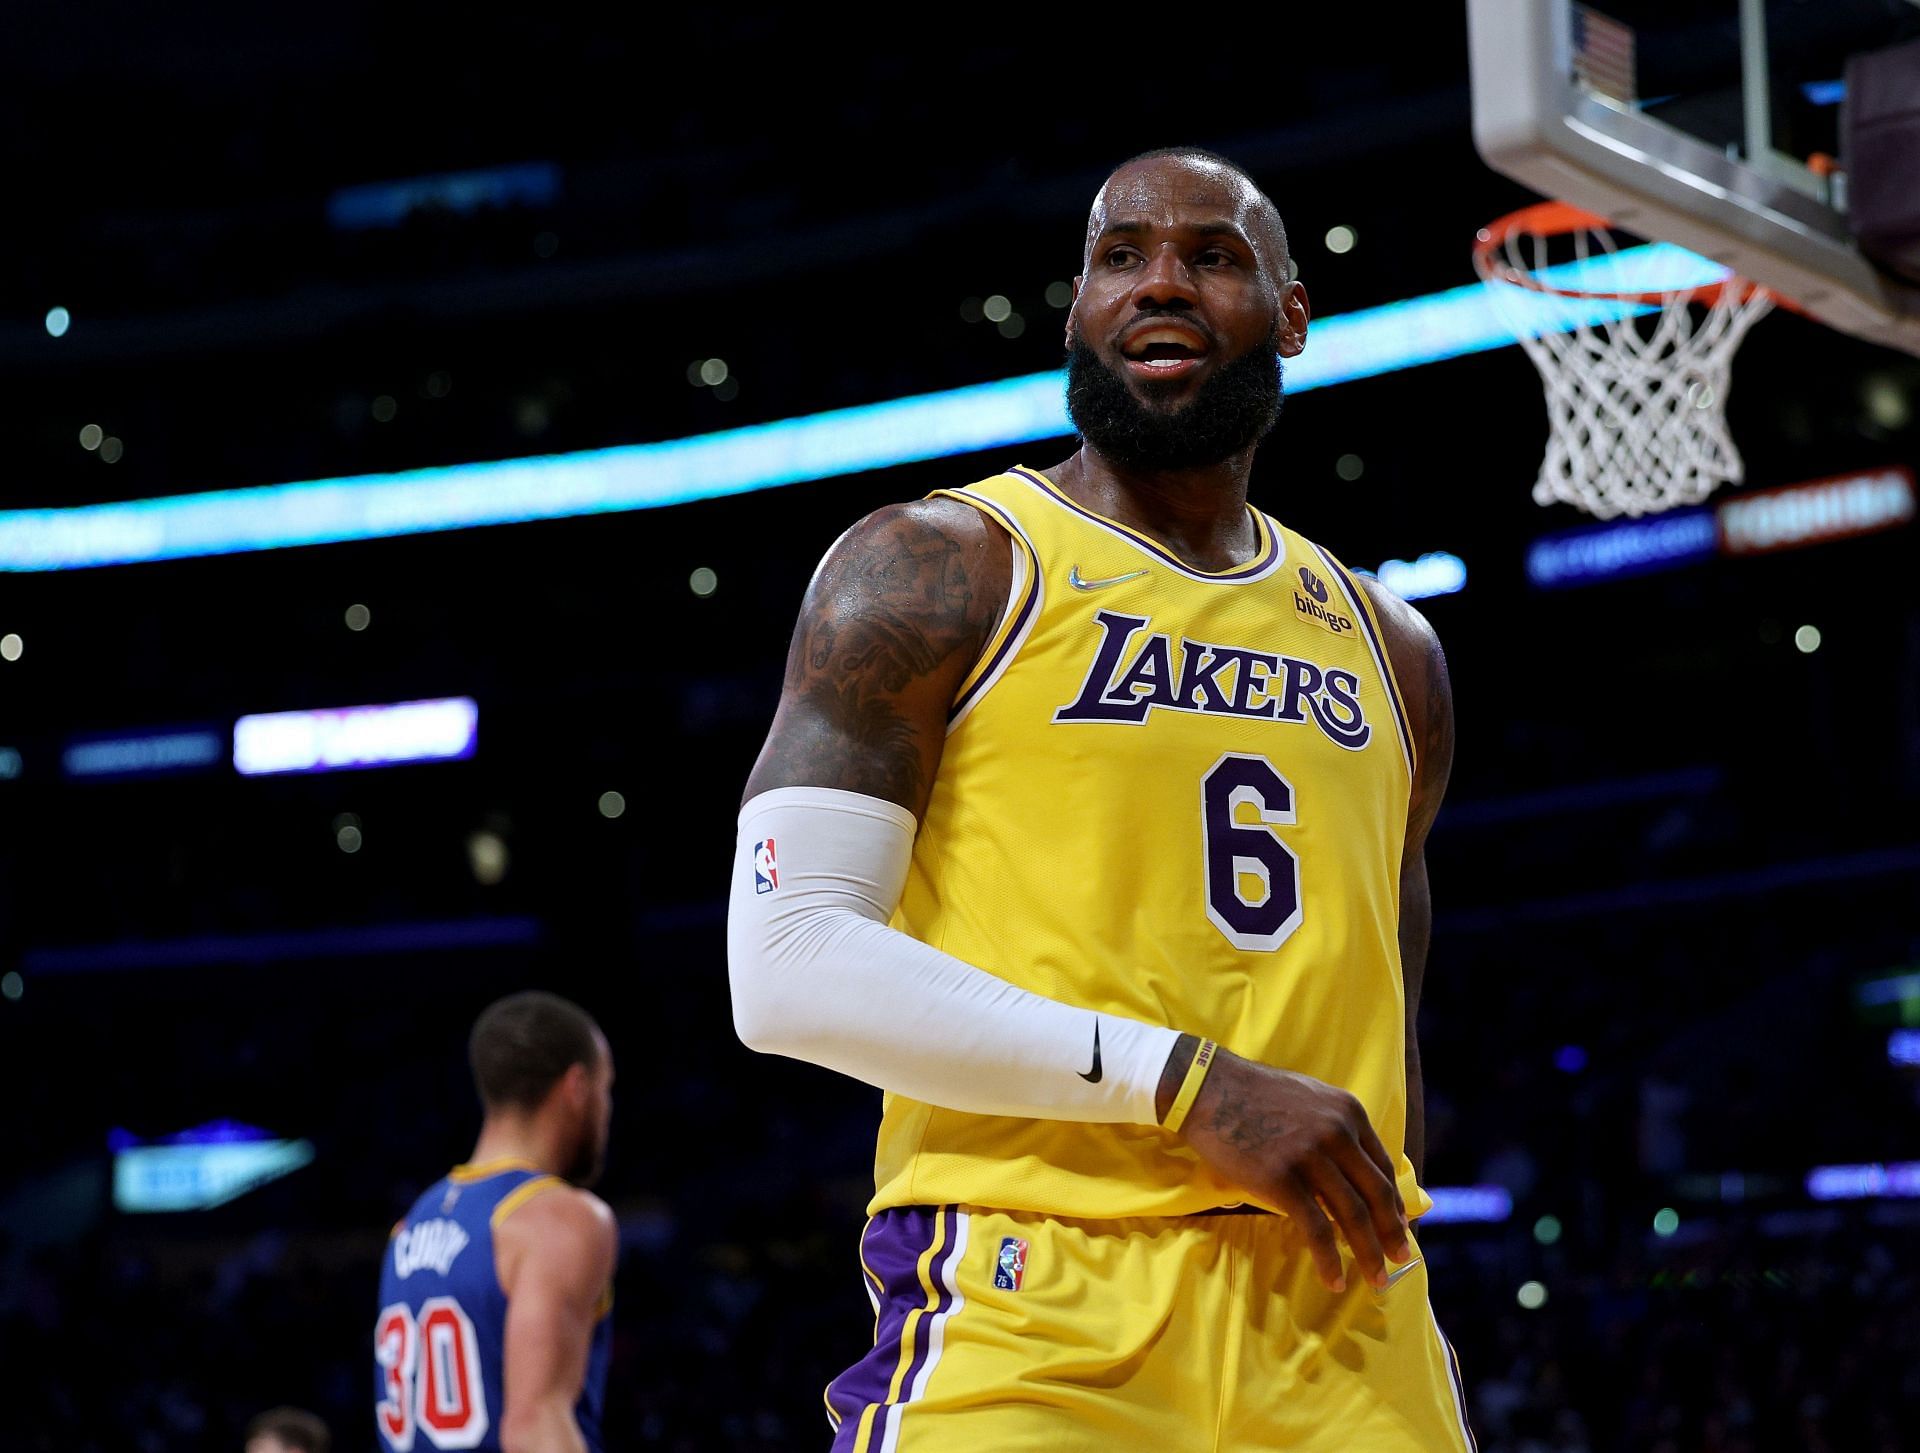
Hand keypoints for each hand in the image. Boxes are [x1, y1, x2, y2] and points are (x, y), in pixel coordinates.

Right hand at [1172, 1044, 1411, 1291]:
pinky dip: (1329, 1260)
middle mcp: (1337, 1133)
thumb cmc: (1254, 1093)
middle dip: (1391, 1234)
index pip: (1383, 1166)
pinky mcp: (1281, 1179)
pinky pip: (1316, 1228)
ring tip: (1376, 1280)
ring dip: (1368, 1254)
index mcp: (1348, 1113)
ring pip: (1352, 1216)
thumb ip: (1335, 1128)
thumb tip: (1350, 1171)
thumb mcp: (1310, 1099)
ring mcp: (1309, 1156)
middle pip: (1376, 1195)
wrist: (1208, 1087)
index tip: (1397, 1226)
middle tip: (1399, 1260)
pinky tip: (1335, 1279)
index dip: (1394, 1202)